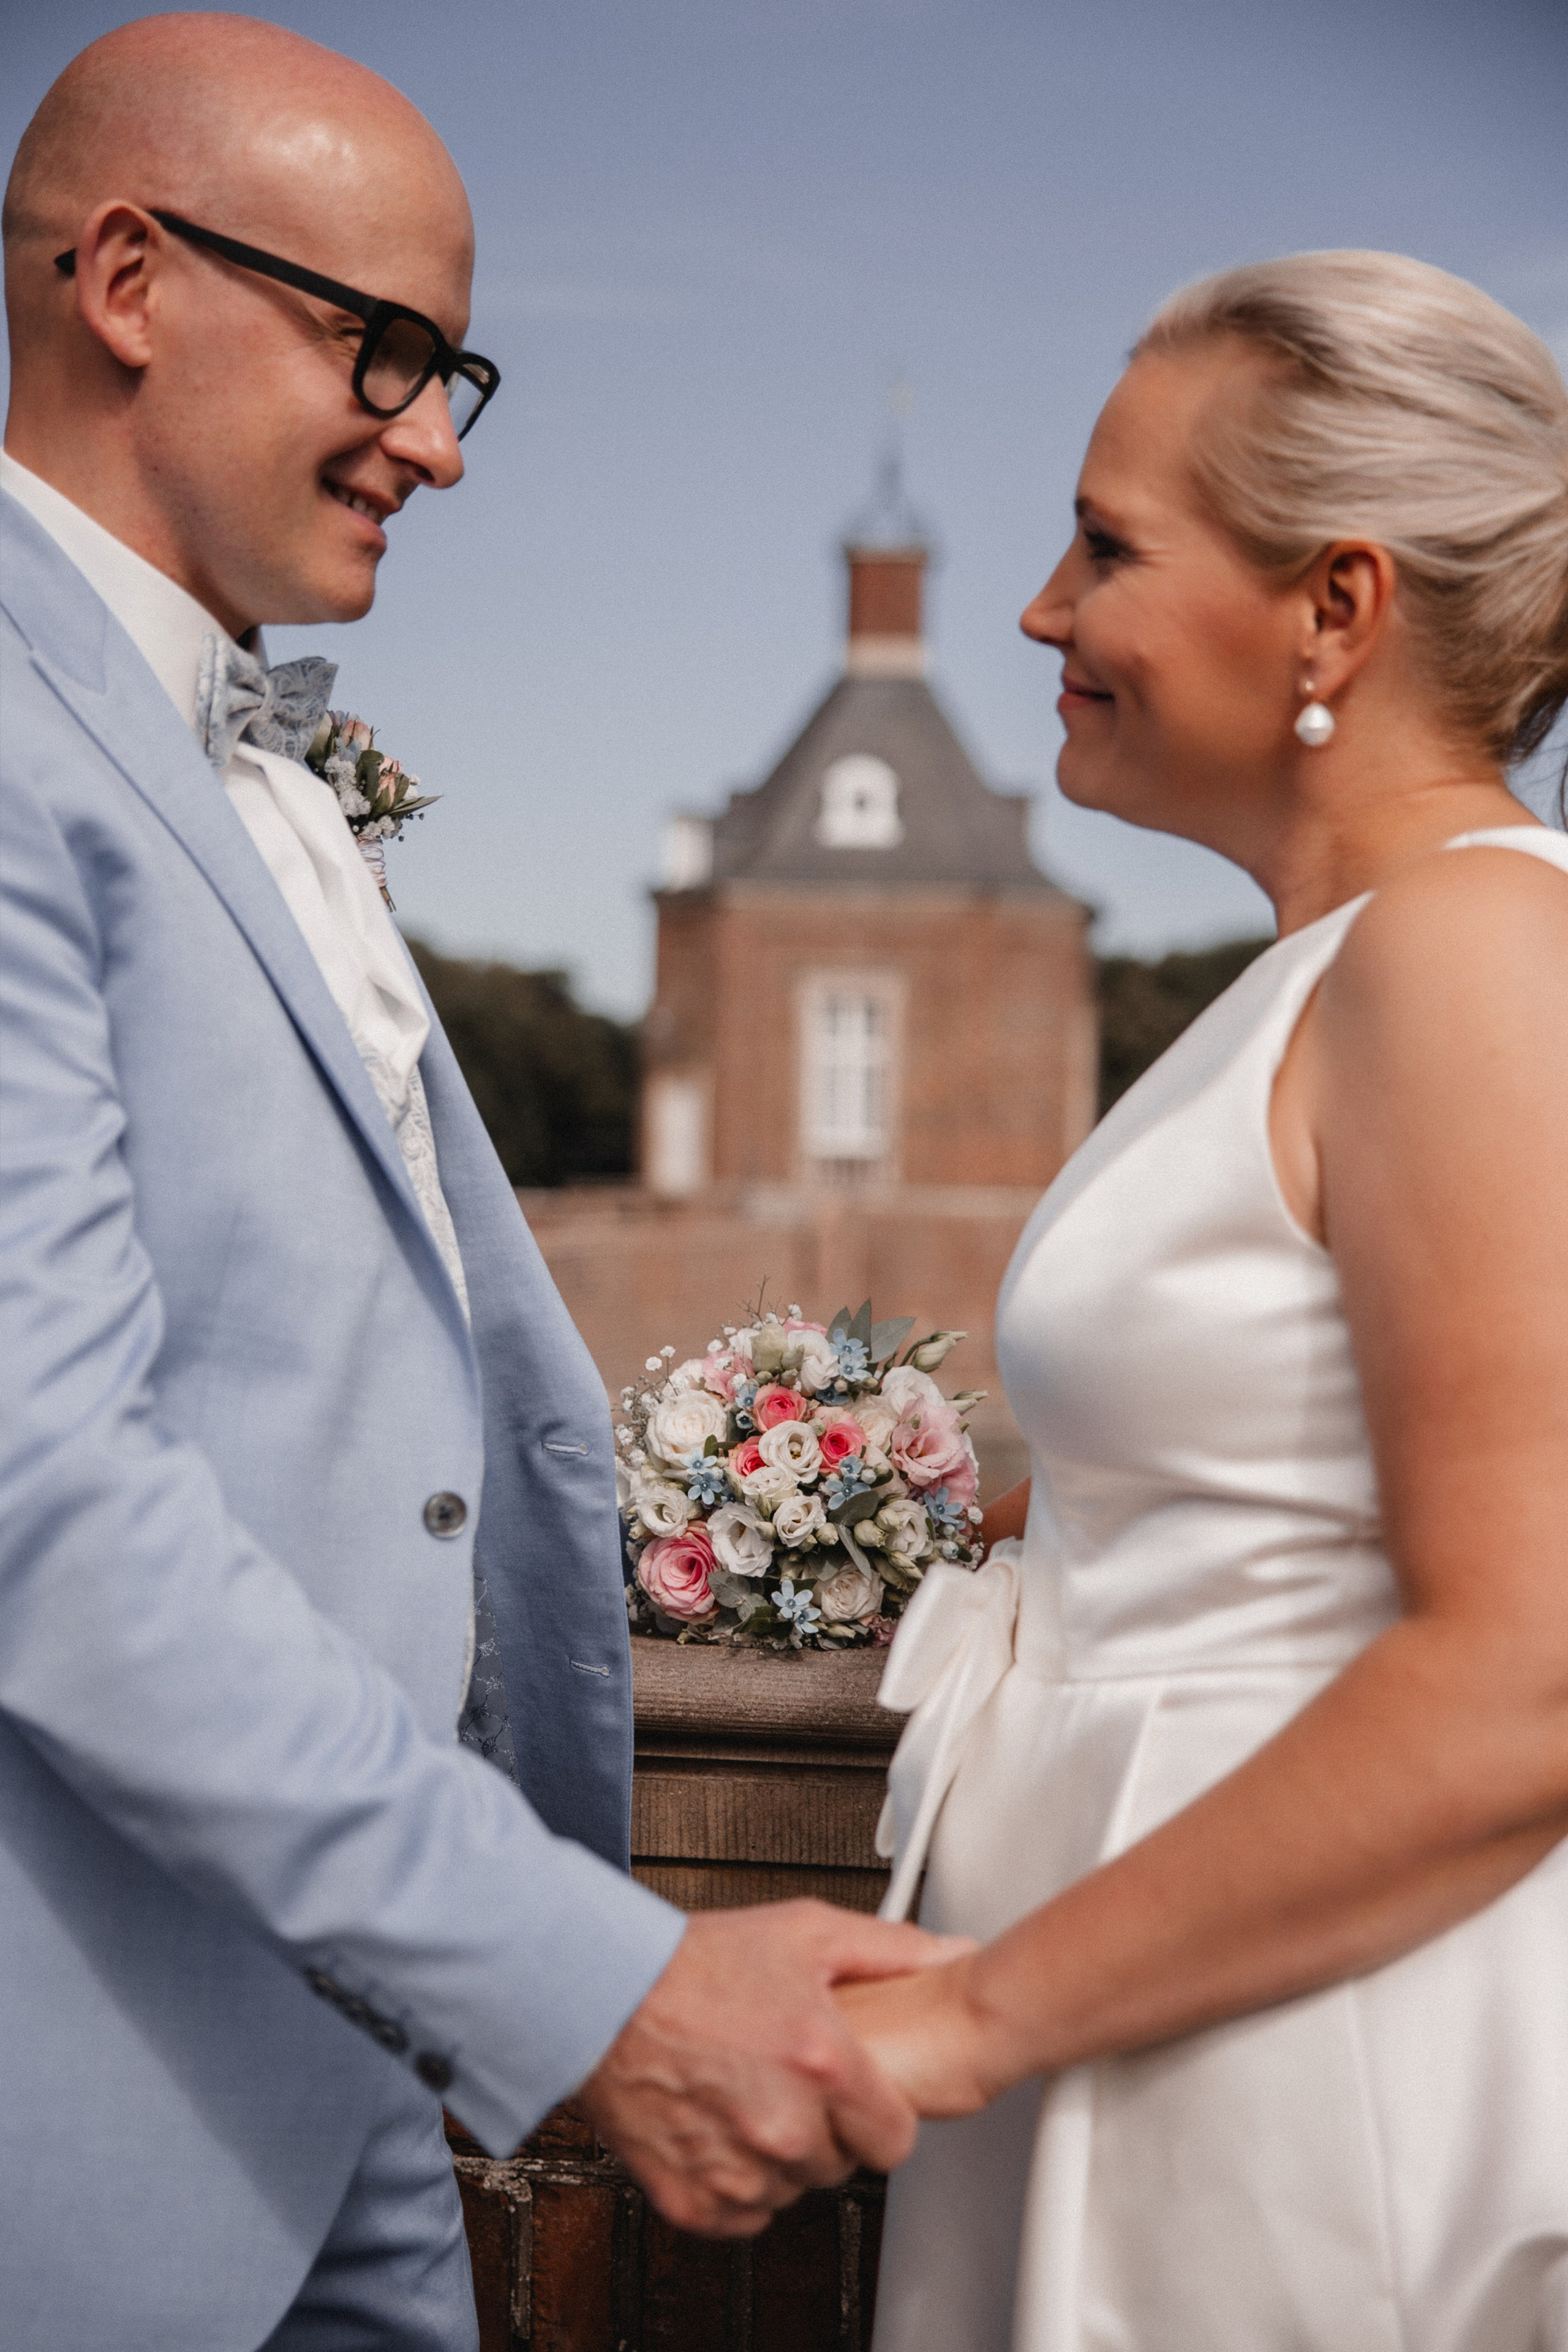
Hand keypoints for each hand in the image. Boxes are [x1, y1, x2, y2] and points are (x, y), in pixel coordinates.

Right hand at [575, 1899, 971, 2235]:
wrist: (601, 1995)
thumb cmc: (692, 1963)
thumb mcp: (802, 1933)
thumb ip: (887, 1950)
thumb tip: (949, 1953)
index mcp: (821, 2064)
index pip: (895, 2139)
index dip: (879, 2115)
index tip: (856, 2096)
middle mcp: (782, 2126)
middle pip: (841, 2164)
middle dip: (823, 2128)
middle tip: (786, 2081)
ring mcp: (735, 2170)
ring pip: (791, 2190)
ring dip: (778, 2156)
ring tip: (745, 2095)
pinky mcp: (691, 2199)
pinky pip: (741, 2215)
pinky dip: (734, 2182)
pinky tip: (717, 2127)